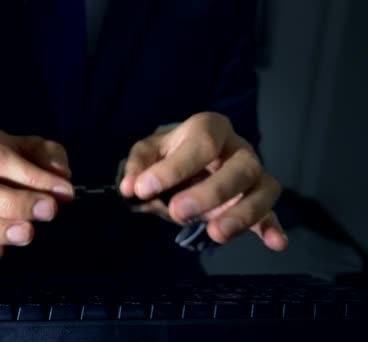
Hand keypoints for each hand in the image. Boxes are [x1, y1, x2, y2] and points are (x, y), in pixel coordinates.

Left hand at [119, 112, 286, 251]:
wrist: (186, 164)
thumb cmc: (169, 155)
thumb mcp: (148, 153)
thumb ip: (138, 165)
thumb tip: (129, 187)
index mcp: (210, 128)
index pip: (201, 144)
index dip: (173, 168)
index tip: (143, 188)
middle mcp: (238, 149)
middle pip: (240, 167)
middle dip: (210, 192)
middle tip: (178, 212)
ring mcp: (254, 175)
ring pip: (264, 190)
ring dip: (242, 214)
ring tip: (215, 234)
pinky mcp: (258, 201)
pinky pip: (271, 213)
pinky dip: (273, 228)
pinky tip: (275, 243)